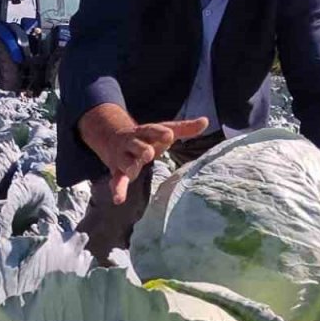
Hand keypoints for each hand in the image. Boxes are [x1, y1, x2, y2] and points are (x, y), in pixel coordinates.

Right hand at [78, 104, 208, 204]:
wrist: (114, 138)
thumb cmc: (147, 138)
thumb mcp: (163, 131)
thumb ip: (184, 128)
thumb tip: (206, 121)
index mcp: (146, 132)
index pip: (153, 130)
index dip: (160, 132)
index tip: (170, 135)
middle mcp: (133, 143)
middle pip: (136, 145)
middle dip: (142, 149)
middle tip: (149, 154)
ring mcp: (124, 157)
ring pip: (125, 161)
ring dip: (129, 166)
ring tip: (133, 172)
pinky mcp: (118, 171)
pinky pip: (117, 180)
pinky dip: (117, 189)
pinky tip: (119, 199)